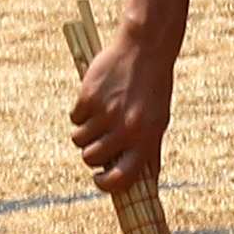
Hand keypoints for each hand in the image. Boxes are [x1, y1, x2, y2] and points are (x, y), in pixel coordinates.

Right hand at [67, 22, 173, 192]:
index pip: (122, 178)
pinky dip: (80, 112)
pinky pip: (75, 117)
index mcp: (146, 139)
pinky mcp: (89, 97)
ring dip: (83, 133)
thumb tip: (146, 184)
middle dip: (90, 153)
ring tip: (95, 118)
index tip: (99, 179)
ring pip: (79, 139)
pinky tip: (93, 99)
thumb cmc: (154, 88)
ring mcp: (106, 113)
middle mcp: (126, 129)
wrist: (146, 48)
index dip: (106, 184)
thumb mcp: (158, 121)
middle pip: (92, 158)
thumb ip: (149, 151)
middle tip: (97, 140)